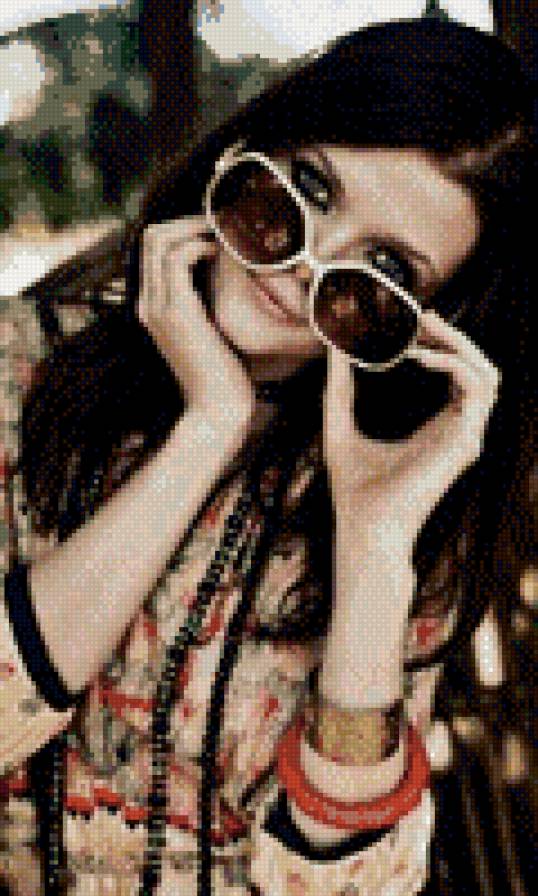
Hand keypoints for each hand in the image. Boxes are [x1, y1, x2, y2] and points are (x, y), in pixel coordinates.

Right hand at [138, 215, 255, 422]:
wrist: (218, 409)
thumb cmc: (225, 373)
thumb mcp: (214, 328)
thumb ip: (209, 300)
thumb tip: (228, 270)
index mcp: (154, 306)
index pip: (154, 248)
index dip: (184, 228)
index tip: (218, 229)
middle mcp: (148, 304)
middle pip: (150, 236)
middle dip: (188, 220)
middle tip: (223, 223)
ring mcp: (157, 307)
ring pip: (159, 240)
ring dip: (195, 227)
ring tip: (226, 233)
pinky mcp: (175, 313)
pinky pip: (176, 260)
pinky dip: (200, 246)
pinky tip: (224, 254)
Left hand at [323, 310, 500, 555]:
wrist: (363, 527)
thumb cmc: (355, 488)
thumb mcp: (340, 425)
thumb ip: (341, 387)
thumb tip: (333, 348)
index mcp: (438, 428)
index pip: (457, 375)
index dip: (441, 344)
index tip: (411, 321)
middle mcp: (458, 431)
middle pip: (479, 368)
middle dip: (454, 336)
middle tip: (422, 314)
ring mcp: (466, 437)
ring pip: (487, 374)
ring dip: (458, 343)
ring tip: (423, 328)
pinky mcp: (464, 443)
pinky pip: (476, 390)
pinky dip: (452, 364)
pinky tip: (419, 355)